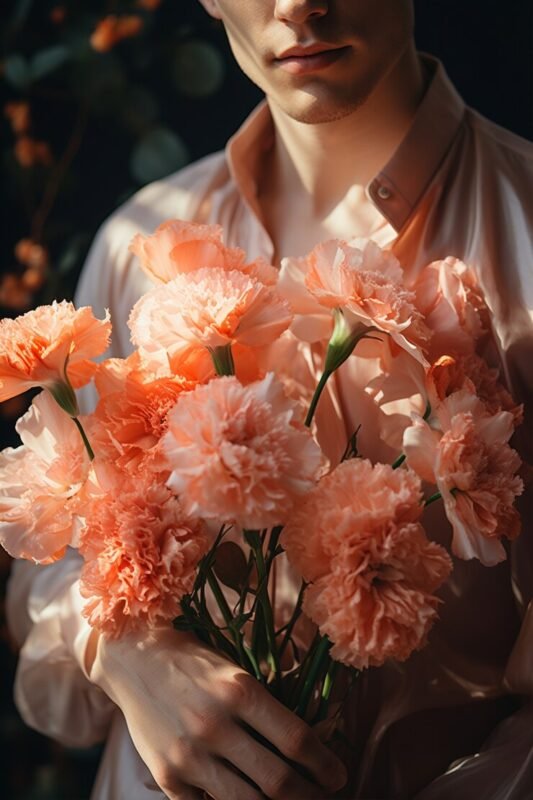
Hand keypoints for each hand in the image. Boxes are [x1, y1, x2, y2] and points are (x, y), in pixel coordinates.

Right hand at [90, 626, 346, 799]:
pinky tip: (245, 797)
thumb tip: (308, 744)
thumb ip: (266, 705)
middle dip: (309, 795)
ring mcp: (189, 755)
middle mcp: (215, 725)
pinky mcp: (167, 776)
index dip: (325, 765)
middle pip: (278, 781)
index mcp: (240, 690)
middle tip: (322, 795)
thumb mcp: (235, 669)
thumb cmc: (194, 659)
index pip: (297, 741)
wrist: (133, 657)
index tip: (338, 775)